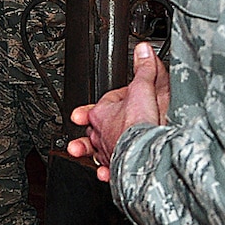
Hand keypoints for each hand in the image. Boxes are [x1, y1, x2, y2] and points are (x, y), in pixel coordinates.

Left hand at [66, 41, 170, 181]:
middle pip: (93, 129)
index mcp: (103, 112)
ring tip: (80, 152)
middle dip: (90, 130)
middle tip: (82, 133)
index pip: (103, 104)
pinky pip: (108, 170)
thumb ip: (144, 70)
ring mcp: (107, 150)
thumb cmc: (140, 124)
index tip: (100, 106)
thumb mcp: (144, 89)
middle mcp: (100, 133)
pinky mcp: (116, 168)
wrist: (145, 153)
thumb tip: (142, 50)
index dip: (106, 103)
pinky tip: (103, 174)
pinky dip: (106, 172)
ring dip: (90, 152)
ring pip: (95, 150)